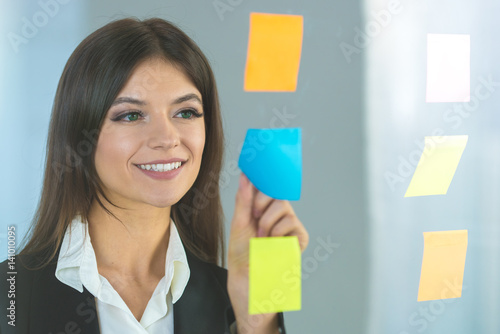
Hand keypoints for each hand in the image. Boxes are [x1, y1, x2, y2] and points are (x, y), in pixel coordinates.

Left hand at [227, 173, 308, 333]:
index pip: (267, 187)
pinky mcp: (299, 238)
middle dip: (262, 203)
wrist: (248, 278)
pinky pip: (291, 222)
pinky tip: (273, 243)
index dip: (264, 178)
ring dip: (267, 221)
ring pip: (283, 206)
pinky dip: (278, 231)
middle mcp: (278, 214)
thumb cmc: (242, 254)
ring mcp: (290, 225)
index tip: (256, 170)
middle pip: (276, 192)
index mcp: (263, 209)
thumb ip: (244, 200)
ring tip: (262, 237)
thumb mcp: (239, 223)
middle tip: (254, 218)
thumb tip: (246, 177)